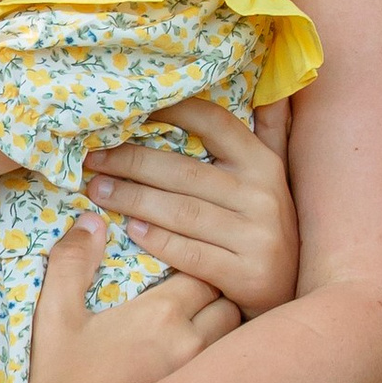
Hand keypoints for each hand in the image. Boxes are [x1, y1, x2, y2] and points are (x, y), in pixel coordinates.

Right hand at [24, 208, 240, 382]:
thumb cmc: (59, 377)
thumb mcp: (55, 314)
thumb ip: (71, 261)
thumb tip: (91, 220)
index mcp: (160, 314)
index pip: (204, 272)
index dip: (195, 266)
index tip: (179, 269)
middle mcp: (191, 343)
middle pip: (229, 302)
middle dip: (217, 293)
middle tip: (195, 293)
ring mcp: (200, 376)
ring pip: (235, 336)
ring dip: (224, 325)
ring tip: (202, 324)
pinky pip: (227, 369)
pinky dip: (223, 358)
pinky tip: (204, 360)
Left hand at [83, 96, 298, 315]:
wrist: (290, 294)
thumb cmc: (265, 228)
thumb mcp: (275, 177)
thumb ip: (271, 132)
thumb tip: (271, 88)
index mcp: (263, 164)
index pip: (214, 123)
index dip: (172, 110)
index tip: (128, 108)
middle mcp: (262, 195)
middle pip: (184, 171)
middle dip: (131, 162)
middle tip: (91, 160)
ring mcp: (257, 236)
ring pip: (181, 211)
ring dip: (132, 199)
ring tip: (96, 191)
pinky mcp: (247, 274)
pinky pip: (190, 253)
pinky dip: (157, 240)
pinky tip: (129, 230)